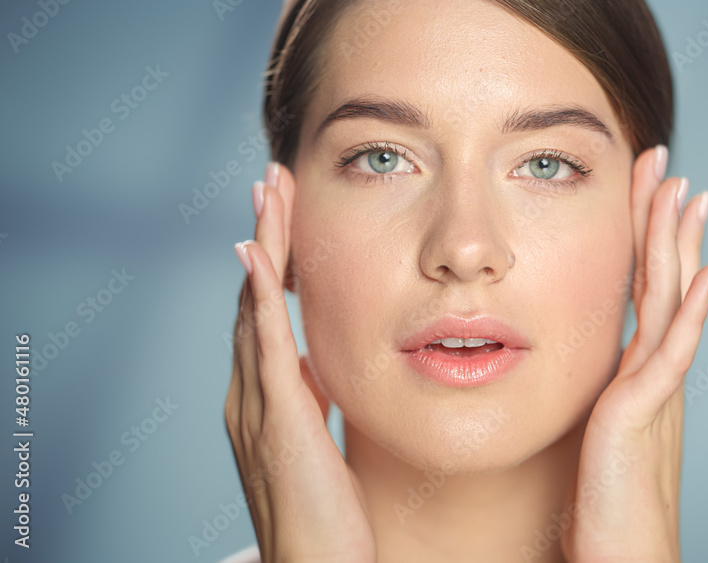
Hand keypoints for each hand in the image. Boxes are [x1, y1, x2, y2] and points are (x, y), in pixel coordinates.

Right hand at [224, 163, 376, 561]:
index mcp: (266, 396)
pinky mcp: (276, 422)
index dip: (274, 258)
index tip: (284, 210)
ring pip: (253, 309)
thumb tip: (322, 361)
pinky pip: (264, 348)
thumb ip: (314, 398)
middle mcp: (251, 393)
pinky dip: (258, 299)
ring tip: (267, 193)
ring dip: (261, 247)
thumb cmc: (328, 513)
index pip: (266, 311)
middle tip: (271, 178)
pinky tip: (257, 257)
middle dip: (264, 235)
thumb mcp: (321, 439)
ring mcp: (257, 406)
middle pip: (253, 296)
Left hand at [560, 147, 707, 561]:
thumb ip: (596, 398)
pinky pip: (672, 355)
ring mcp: (655, 393)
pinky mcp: (645, 416)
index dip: (644, 240)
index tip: (643, 192)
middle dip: (662, 222)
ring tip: (687, 193)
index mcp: (637, 375)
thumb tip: (581, 372)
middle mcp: (653, 376)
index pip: (642, 291)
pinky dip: (692, 313)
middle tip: (667, 165)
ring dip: (678, 247)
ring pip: (670, 304)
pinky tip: (706, 275)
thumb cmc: (601, 511)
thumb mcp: (595, 436)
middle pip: (662, 283)